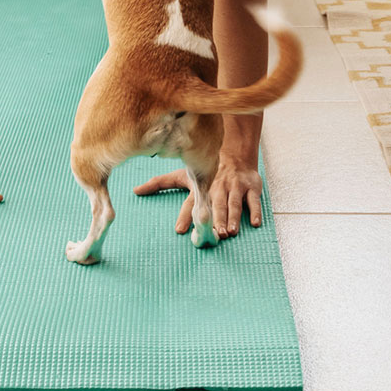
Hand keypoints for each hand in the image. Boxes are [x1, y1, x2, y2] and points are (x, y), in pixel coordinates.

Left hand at [132, 160, 264, 240]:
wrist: (234, 154)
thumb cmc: (204, 169)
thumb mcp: (181, 174)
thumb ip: (159, 184)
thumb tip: (135, 191)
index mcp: (201, 184)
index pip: (192, 201)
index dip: (185, 215)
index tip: (179, 230)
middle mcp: (218, 186)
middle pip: (215, 204)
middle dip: (213, 220)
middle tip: (211, 235)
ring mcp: (235, 186)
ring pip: (234, 204)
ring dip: (232, 218)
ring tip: (228, 232)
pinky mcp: (252, 188)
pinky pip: (254, 201)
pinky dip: (255, 212)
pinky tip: (253, 224)